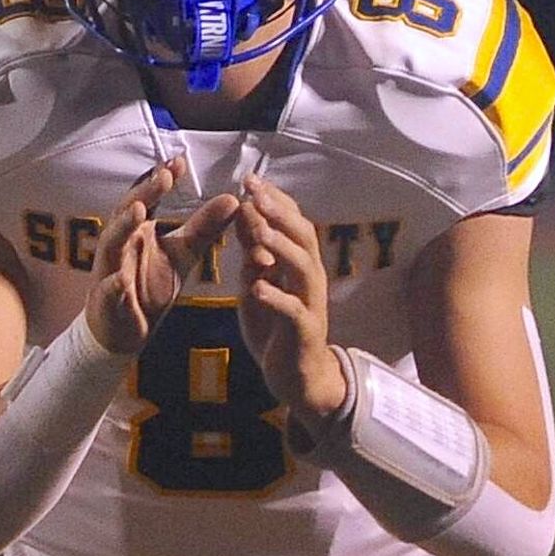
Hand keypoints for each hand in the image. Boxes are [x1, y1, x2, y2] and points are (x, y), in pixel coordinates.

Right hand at [86, 159, 240, 355]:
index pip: (148, 197)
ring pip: (112, 243)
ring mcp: (110, 269)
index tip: (180, 162)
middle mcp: (120, 243)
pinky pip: (109, 290)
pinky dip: (114, 285)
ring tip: (140, 211)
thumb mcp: (183, 255)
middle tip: (164, 175)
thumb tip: (234, 200)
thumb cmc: (149, 287)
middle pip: (128, 210)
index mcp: (138, 229)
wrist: (126, 331)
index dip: (161, 179)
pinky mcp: (106, 300)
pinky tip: (122, 281)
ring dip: (124, 226)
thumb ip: (204, 228)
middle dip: (145, 192)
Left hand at [231, 177, 344, 419]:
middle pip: (302, 235)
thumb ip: (253, 253)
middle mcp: (310, 277)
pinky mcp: (304, 330)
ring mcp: (310, 302)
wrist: (295, 375)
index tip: (250, 180)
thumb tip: (244, 214)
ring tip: (258, 231)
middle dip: (278, 212)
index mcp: (298, 262)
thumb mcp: (258, 283)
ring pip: (303, 267)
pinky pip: (293, 310)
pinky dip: (276, 297)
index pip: (292, 221)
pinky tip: (258, 287)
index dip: (273, 200)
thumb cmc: (275, 327)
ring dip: (280, 247)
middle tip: (255, 193)